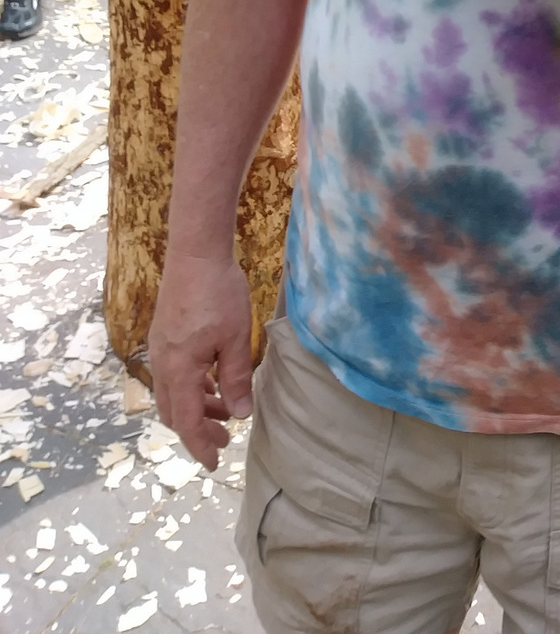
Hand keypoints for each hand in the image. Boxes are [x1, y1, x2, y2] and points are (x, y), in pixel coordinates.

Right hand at [148, 253, 254, 469]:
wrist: (195, 255)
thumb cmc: (220, 294)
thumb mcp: (236, 339)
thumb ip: (236, 379)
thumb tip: (240, 415)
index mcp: (179, 371)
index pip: (186, 423)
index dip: (200, 446)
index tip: (214, 463)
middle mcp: (163, 365)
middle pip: (175, 412)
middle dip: (198, 429)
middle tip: (224, 437)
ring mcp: (160, 350)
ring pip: (173, 394)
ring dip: (196, 406)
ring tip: (225, 409)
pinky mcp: (164, 336)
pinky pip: (173, 374)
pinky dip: (191, 386)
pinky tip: (211, 380)